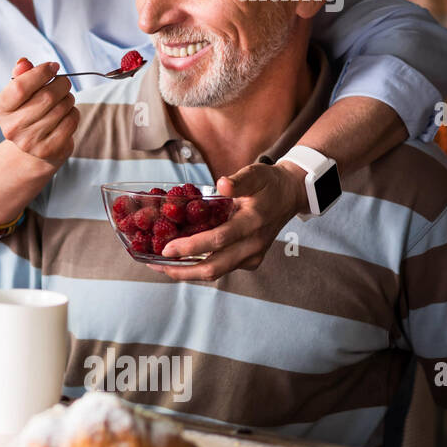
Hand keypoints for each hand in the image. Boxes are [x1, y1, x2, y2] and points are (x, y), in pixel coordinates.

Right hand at [0, 57, 80, 172]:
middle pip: (46, 97)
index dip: (41, 72)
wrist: (33, 145)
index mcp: (0, 108)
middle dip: (61, 84)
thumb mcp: (21, 91)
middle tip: (63, 83)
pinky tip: (67, 113)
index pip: (20, 87)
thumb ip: (22, 75)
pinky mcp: (47, 150)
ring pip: (61, 108)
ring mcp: (29, 141)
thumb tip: (24, 63)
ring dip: (69, 98)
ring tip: (64, 99)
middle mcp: (11, 127)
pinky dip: (73, 113)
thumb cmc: (28, 110)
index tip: (53, 67)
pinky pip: (70, 122)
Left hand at [148, 161, 305, 281]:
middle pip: (214, 268)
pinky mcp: (250, 260)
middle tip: (156, 264)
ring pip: (217, 272)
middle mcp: (253, 245)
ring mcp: (252, 256)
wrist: (291, 195)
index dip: (191, 246)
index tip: (166, 249)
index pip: (218, 240)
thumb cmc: (268, 183)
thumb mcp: (256, 174)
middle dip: (183, 270)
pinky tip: (181, 259)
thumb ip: (239, 180)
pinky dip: (200, 266)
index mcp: (253, 223)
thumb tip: (222, 184)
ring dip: (188, 272)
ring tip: (162, 265)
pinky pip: (222, 267)